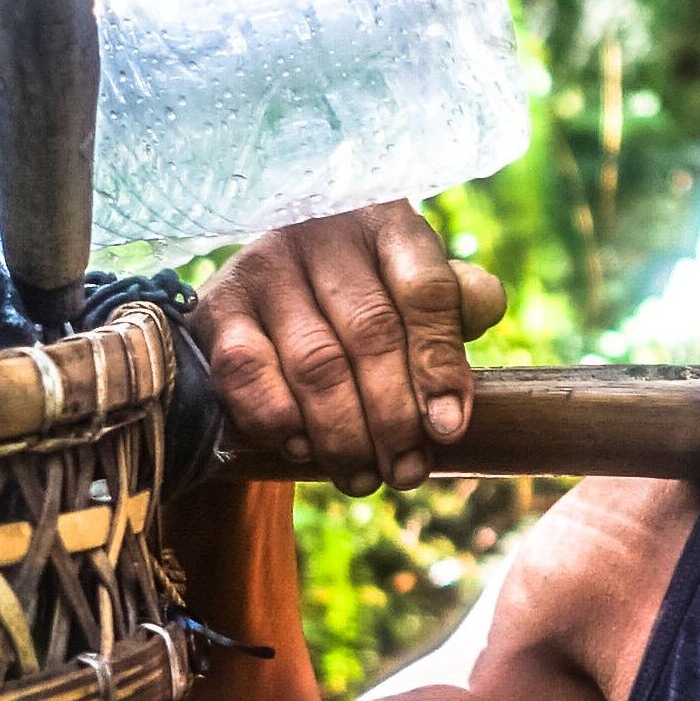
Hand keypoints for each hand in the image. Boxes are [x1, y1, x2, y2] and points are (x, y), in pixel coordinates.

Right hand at [193, 204, 503, 491]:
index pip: (426, 291)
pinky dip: (279, 420)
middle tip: (407, 472)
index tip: (448, 429)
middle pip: (372, 334)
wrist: (268, 299)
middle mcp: (322, 232)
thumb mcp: (412, 290)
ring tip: (365, 478)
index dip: (440, 365)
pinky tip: (304, 450)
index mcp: (386, 222)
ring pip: (315, 364)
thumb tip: (483, 309)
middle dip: (395, 416)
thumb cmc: (362, 297)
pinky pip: (248, 373)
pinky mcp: (216, 305)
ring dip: (344, 434)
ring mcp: (263, 265)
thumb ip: (456, 301)